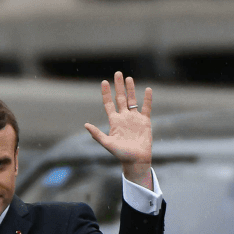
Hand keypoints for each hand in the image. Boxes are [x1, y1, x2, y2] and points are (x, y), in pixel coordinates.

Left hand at [84, 71, 152, 188]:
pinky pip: (146, 108)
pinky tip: (148, 89)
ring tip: (129, 78)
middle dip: (119, 86)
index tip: (104, 82)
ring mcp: (134, 118)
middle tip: (117, 73)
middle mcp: (124, 117)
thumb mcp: (107, 143)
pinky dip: (147, 99)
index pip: (109, 104)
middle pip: (120, 98)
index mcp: (114, 121)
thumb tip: (85, 124)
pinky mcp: (145, 121)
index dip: (106, 93)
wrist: (136, 160)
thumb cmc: (121, 154)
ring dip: (131, 89)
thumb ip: (97, 134)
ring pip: (132, 100)